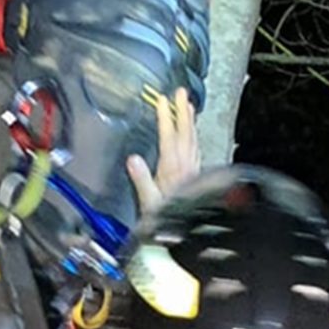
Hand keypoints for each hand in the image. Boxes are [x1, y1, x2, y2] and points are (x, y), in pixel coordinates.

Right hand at [127, 87, 198, 215]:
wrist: (185, 236)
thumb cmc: (165, 222)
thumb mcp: (149, 204)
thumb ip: (142, 181)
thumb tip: (133, 159)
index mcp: (172, 170)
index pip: (169, 137)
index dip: (165, 117)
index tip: (162, 99)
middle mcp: (185, 167)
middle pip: (185, 134)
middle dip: (183, 111)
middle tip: (181, 92)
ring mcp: (192, 171)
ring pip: (193, 140)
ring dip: (190, 121)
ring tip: (189, 105)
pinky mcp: (196, 176)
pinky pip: (195, 149)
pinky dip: (193, 136)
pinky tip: (193, 135)